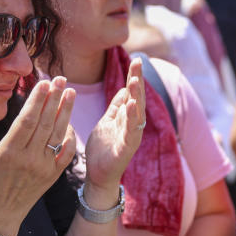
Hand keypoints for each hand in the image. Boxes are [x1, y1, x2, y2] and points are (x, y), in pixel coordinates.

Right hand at [0, 77, 76, 233]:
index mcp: (8, 154)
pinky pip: (66, 153)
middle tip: (60, 79)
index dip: (37, 100)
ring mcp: (43, 168)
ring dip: (66, 112)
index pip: (26, 121)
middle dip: (54, 99)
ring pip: (58, 135)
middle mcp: (29, 160)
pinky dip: (70, 137)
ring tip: (71, 92)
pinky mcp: (52, 176)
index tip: (43, 83)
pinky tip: (70, 122)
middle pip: (45, 123)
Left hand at [84, 58, 146, 194]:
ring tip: (135, 80)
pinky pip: (130, 131)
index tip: (135, 60)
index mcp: (126, 118)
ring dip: (136, 96)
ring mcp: (130, 137)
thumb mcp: (107, 122)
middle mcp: (132, 125)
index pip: (131, 93)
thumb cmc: (103, 149)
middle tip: (137, 63)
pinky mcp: (126, 149)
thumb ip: (115, 107)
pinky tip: (130, 105)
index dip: (134, 77)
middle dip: (137, 81)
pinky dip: (131, 118)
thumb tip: (123, 89)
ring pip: (136, 113)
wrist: (98, 175)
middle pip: (137, 99)